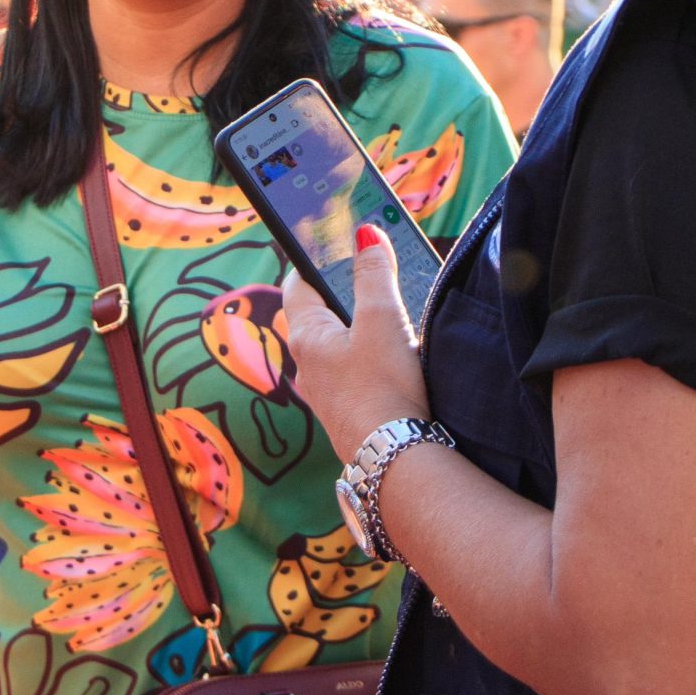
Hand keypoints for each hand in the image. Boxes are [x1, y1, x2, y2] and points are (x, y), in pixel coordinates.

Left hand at [281, 224, 430, 464]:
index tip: (331, 243)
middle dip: (344, 293)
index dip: (315, 259)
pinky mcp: (350, 413)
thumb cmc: (382, 389)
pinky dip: (369, 358)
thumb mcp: (382, 320)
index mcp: (307, 336)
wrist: (394, 462)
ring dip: (359, 328)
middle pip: (320, 314)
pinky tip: (396, 361)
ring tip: (391, 316)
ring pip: (338, 346)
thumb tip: (366, 233)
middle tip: (370, 275)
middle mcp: (309, 365)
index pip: (299, 283)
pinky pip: (354, 373)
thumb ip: (374, 274)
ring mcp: (328, 393)